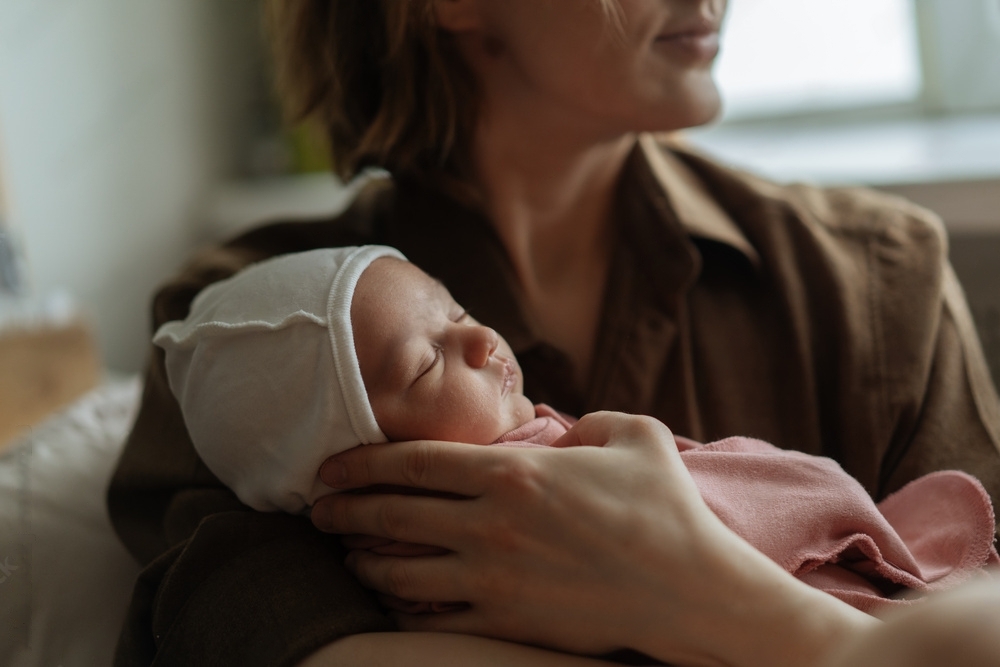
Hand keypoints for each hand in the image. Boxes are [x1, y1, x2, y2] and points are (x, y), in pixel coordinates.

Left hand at [311, 412, 874, 666]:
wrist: (692, 591)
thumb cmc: (666, 508)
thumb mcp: (634, 435)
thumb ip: (585, 421)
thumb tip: (556, 431)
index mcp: (514, 472)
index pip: (415, 461)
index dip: (363, 461)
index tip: (331, 466)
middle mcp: (491, 524)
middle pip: (392, 515)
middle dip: (344, 511)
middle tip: (315, 509)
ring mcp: (494, 577)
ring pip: (399, 570)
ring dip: (362, 560)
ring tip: (345, 555)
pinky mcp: (506, 621)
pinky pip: (433, 616)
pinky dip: (402, 606)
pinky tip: (389, 597)